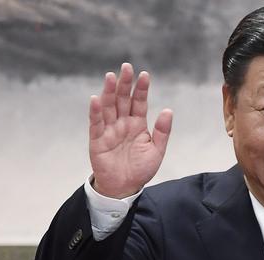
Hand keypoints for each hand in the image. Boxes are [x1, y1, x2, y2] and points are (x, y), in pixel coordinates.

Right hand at [89, 63, 172, 197]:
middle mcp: (122, 124)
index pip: (139, 102)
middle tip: (126, 67)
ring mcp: (109, 130)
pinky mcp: (97, 140)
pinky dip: (95, 112)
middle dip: (124, 84)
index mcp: (137, 124)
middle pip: (122, 99)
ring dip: (108, 92)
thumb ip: (162, 131)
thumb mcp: (156, 151)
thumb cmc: (141, 169)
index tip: (145, 75)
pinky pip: (96, 124)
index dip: (141, 89)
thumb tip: (168, 110)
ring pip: (108, 107)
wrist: (125, 187)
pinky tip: (96, 99)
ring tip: (111, 76)